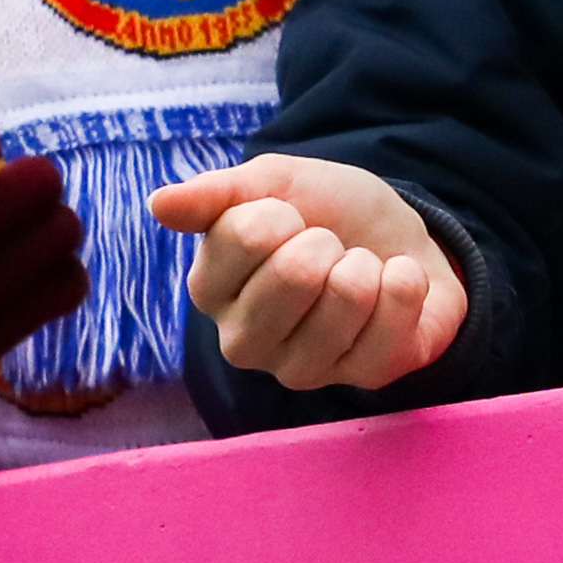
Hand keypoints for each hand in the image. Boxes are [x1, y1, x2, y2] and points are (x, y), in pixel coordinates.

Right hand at [149, 155, 466, 391]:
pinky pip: (393, 321)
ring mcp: (302, 370)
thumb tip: (158, 203)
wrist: (396, 237)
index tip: (288, 221)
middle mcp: (243, 342)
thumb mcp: (273, 184)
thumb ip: (217, 194)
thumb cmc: (323, 213)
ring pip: (347, 296)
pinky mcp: (362, 379)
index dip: (280, 211)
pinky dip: (404, 284)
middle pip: (294, 273)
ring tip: (358, 269)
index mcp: (210, 290)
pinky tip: (391, 288)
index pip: (243, 235)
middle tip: (327, 248)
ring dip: (365, 264)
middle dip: (325, 240)